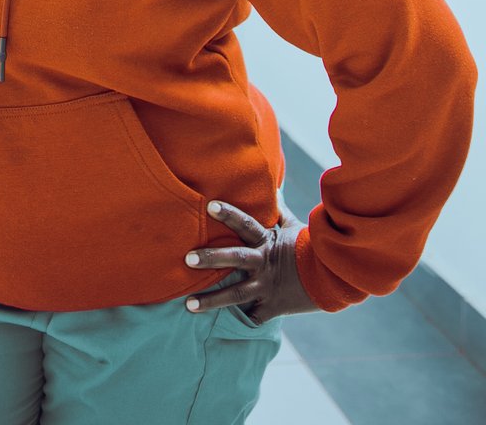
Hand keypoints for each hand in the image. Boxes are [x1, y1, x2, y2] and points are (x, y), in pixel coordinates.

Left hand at [183, 195, 318, 322]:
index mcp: (268, 242)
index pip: (245, 224)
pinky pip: (252, 316)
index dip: (229, 214)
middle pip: (235, 258)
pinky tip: (215, 330)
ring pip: (236, 294)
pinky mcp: (272, 307)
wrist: (333, 278)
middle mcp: (264, 263)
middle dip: (211, 258)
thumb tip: (273, 190)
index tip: (210, 206)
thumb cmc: (311, 249)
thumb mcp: (295, 228)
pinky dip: (238, 321)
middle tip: (188, 258)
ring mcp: (267, 287)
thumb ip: (279, 213)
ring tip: (188, 304)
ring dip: (211, 300)